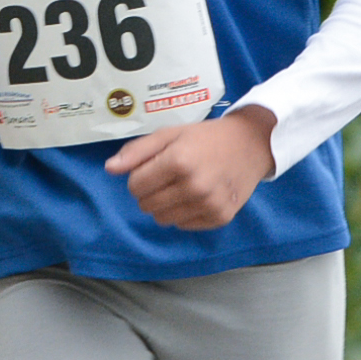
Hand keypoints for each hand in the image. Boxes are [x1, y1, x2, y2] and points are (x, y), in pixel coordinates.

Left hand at [104, 108, 276, 229]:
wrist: (251, 145)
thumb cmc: (206, 137)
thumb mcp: (170, 134)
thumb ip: (137, 151)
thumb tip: (110, 169)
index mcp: (178, 161)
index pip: (135, 186)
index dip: (139, 177)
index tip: (153, 167)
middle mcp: (194, 186)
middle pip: (146, 205)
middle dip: (150, 191)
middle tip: (168, 176)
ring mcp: (208, 204)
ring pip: (163, 219)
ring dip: (165, 204)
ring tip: (182, 186)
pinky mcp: (220, 217)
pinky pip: (183, 225)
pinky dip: (184, 213)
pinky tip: (198, 195)